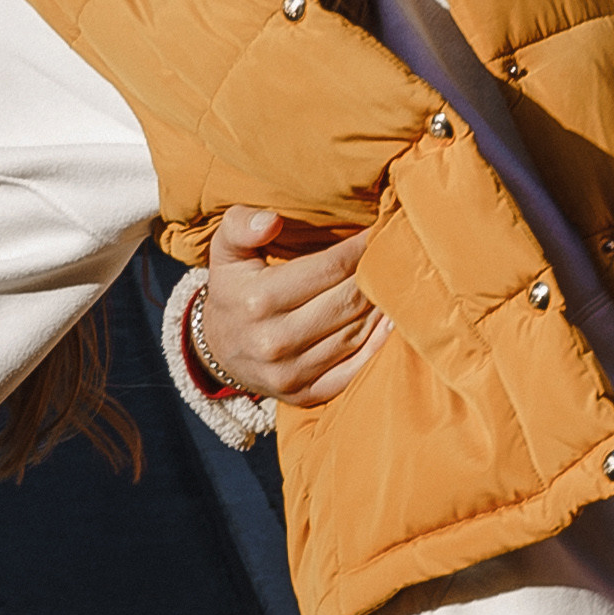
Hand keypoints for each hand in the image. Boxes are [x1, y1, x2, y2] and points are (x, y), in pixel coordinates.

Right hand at [199, 204, 389, 407]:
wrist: (217, 350)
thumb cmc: (233, 290)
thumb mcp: (225, 252)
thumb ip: (241, 226)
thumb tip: (271, 219)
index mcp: (259, 299)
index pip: (329, 268)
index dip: (359, 248)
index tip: (378, 231)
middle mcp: (274, 340)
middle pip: (347, 300)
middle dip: (374, 275)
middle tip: (394, 256)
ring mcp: (290, 372)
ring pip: (355, 333)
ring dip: (381, 307)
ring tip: (396, 284)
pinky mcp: (305, 395)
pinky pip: (355, 370)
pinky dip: (378, 346)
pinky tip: (391, 322)